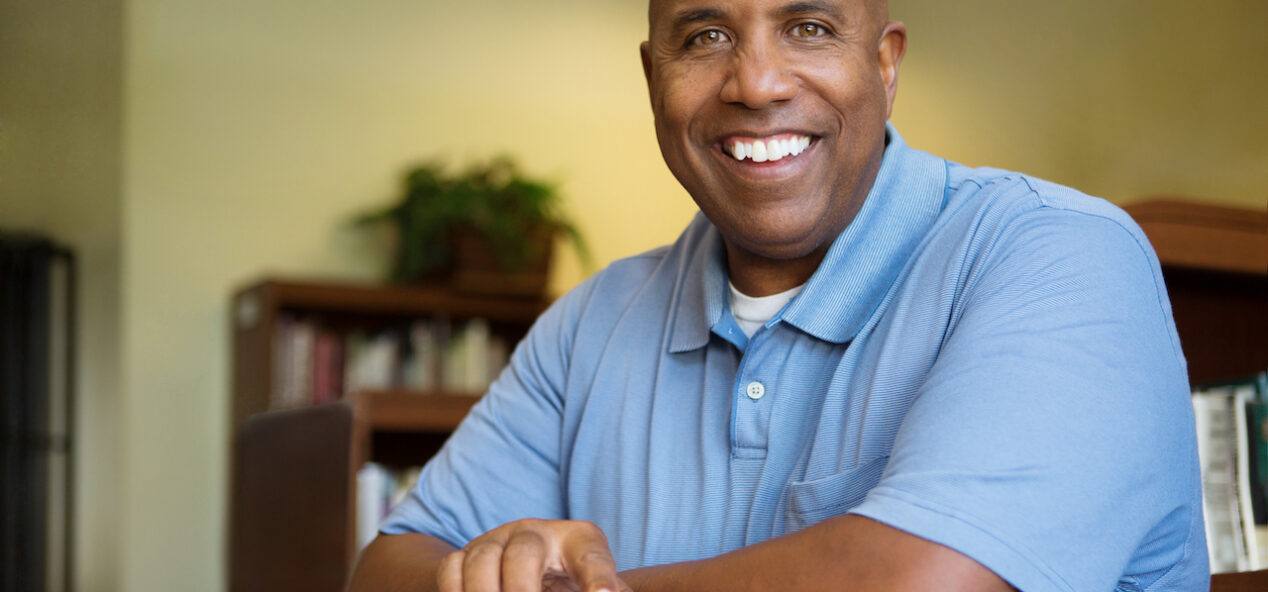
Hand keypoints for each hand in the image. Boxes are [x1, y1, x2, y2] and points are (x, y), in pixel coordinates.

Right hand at [436, 519, 631, 591]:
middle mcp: (536, 532)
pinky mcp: (465, 555)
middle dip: (522, 589)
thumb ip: (606, 590)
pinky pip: (451, 570)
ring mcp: (496, 540)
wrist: (527, 576)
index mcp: (578, 541)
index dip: (598, 578)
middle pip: (524, 552)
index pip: (591, 556)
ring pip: (481, 561)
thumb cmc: (571, 585)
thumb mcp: (592, 587)